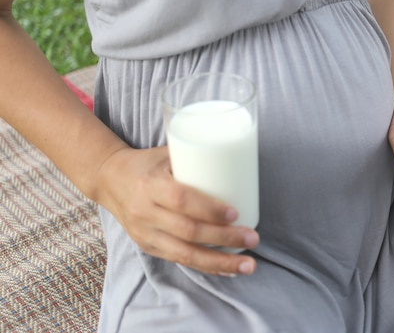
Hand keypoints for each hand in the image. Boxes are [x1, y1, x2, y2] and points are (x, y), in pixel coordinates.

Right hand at [94, 146, 259, 275]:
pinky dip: (207, 267)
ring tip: (248, 264)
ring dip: (220, 262)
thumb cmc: (147, 163)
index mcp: (150, 185)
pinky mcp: (149, 247)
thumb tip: (237, 154)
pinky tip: (229, 270)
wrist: (109, 180)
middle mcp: (145, 212)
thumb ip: (196, 156)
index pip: (181, 200)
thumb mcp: (166, 153)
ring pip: (185, 254)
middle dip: (224, 238)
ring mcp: (146, 233)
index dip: (209, 209)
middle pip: (188, 231)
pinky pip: (180, 261)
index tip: (236, 213)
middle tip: (253, 237)